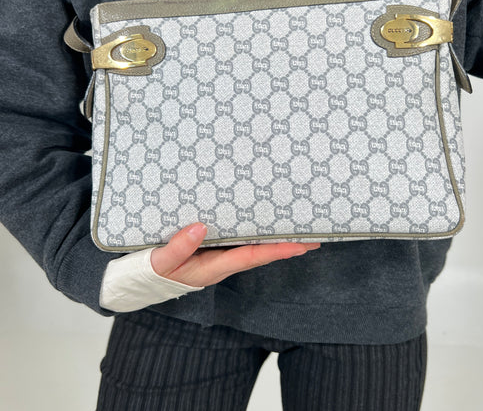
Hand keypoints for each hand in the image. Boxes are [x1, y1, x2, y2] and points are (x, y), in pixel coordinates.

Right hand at [151, 222, 320, 286]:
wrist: (142, 281)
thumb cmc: (152, 272)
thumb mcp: (161, 262)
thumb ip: (179, 247)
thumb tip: (201, 227)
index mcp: (213, 268)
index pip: (252, 257)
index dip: (276, 251)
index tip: (300, 245)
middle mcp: (222, 264)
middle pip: (261, 254)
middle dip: (287, 247)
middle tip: (314, 239)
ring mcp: (219, 258)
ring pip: (253, 249)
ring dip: (275, 241)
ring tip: (298, 231)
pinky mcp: (213, 251)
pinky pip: (241, 243)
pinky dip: (257, 236)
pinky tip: (264, 227)